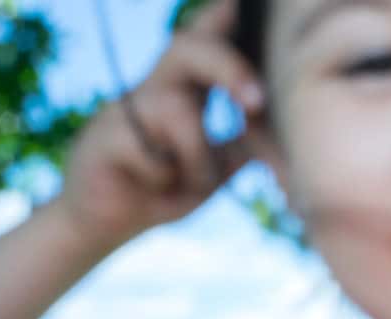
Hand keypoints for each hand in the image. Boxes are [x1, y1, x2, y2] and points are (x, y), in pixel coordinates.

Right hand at [57, 0, 263, 252]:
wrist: (106, 223)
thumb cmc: (164, 189)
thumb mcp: (213, 170)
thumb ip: (240, 149)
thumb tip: (285, 138)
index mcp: (186, 89)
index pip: (205, 40)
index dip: (221, 15)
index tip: (243, 4)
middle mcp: (156, 87)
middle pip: (186, 47)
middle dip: (227, 66)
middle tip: (258, 101)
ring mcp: (127, 107)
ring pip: (177, 110)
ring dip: (199, 159)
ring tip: (192, 184)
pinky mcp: (105, 135)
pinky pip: (151, 151)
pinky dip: (165, 178)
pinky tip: (151, 186)